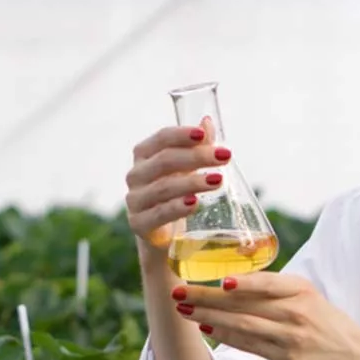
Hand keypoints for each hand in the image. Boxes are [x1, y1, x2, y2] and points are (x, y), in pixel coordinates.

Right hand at [124, 121, 231, 249]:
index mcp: (145, 155)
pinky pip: (157, 214)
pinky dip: (176, 208)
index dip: (182, 134)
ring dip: (192, 182)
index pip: (161, 139)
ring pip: (163, 187)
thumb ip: (198, 146)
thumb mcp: (188, 169)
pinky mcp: (139, 224)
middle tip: (224, 156)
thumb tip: (207, 121)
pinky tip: (194, 203)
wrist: (164, 237)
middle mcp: (136, 175)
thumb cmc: (176, 195)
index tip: (204, 134)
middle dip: (196, 157)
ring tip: (217, 180)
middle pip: (164, 161)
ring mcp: (135, 200)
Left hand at [173, 272, 359, 359]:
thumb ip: (275, 288)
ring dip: (210, 317)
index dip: (245, 283)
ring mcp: (289, 337)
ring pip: (243, 325)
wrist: (351, 353)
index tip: (219, 280)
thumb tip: (231, 281)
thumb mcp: (307, 294)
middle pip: (246, 304)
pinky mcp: (284, 358)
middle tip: (180, 291)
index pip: (270, 284)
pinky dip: (226, 336)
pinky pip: (249, 345)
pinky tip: (207, 328)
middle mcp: (296, 312)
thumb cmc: (323, 318)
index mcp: (302, 290)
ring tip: (185, 310)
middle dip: (209, 297)